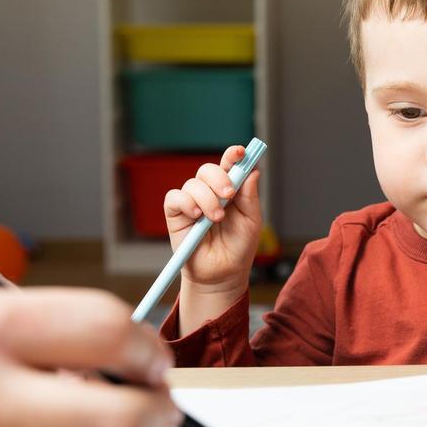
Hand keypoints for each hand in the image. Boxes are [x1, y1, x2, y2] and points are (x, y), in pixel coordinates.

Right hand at [163, 144, 262, 291]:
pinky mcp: (176, 214)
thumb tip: (252, 171)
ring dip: (206, 199)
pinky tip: (196, 215)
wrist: (223, 273)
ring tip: (215, 219)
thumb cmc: (238, 248)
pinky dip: (185, 202)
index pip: (229, 166)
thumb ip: (250, 197)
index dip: (233, 155)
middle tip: (228, 194)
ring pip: (193, 183)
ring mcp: (192, 202)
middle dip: (219, 177)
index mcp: (230, 191)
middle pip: (207, 169)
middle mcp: (209, 193)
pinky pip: (174, 197)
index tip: (241, 152)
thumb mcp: (252, 222)